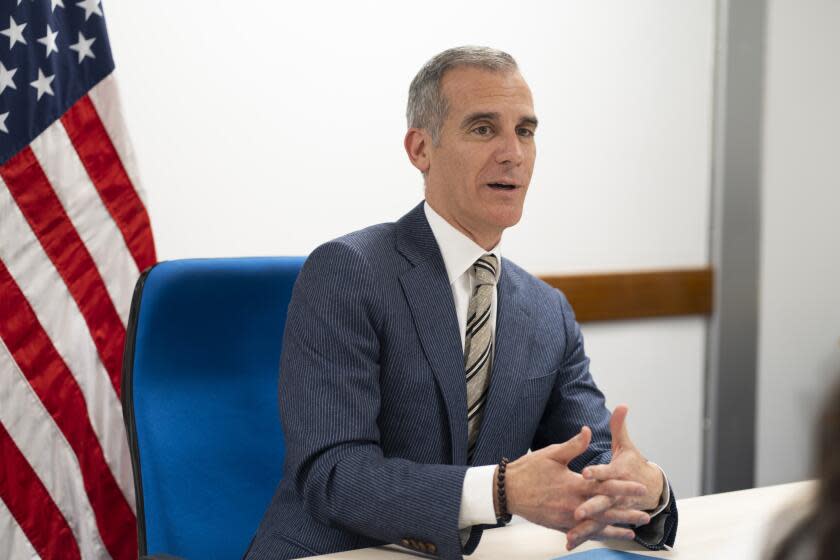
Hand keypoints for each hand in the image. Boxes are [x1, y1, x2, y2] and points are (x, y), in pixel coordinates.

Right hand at [502, 427, 650, 545]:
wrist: (507, 491)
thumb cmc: (528, 470)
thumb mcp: (551, 453)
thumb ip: (573, 445)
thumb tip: (588, 431)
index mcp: (572, 484)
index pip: (604, 486)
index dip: (624, 487)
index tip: (640, 488)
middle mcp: (572, 504)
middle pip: (605, 511)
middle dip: (627, 513)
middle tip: (646, 515)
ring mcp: (566, 517)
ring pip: (596, 525)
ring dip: (616, 527)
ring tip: (634, 531)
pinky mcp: (559, 525)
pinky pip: (583, 532)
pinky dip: (598, 534)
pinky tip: (609, 535)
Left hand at [566, 405, 664, 548]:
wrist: (650, 488)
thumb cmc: (632, 463)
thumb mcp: (625, 445)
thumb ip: (620, 426)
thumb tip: (623, 405)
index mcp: (618, 473)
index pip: (607, 473)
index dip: (597, 472)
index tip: (586, 472)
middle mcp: (616, 493)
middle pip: (603, 500)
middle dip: (592, 506)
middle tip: (579, 511)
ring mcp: (612, 508)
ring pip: (599, 519)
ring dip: (586, 527)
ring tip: (572, 533)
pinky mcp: (607, 517)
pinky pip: (596, 529)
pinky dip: (584, 535)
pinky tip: (570, 541)